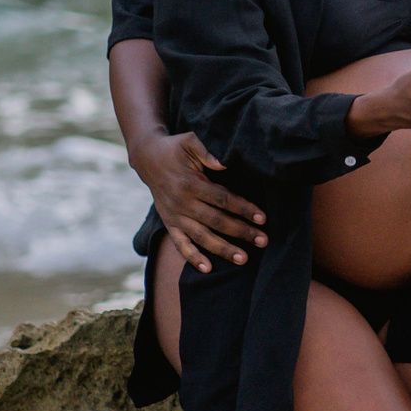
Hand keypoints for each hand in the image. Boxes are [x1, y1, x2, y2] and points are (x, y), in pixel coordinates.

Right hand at [129, 131, 265, 272]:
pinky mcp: (170, 224)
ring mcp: (176, 216)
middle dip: (241, 232)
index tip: (262, 218)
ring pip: (202, 237)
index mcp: (191, 184)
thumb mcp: (189, 142)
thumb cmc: (174, 148)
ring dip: (223, 249)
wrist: (147, 158)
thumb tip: (224, 164)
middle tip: (263, 241)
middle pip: (217, 221)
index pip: (223, 199)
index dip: (243, 209)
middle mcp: (183, 203)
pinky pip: (181, 244)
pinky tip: (208, 268)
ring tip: (244, 259)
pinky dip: (192, 257)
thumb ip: (206, 151)